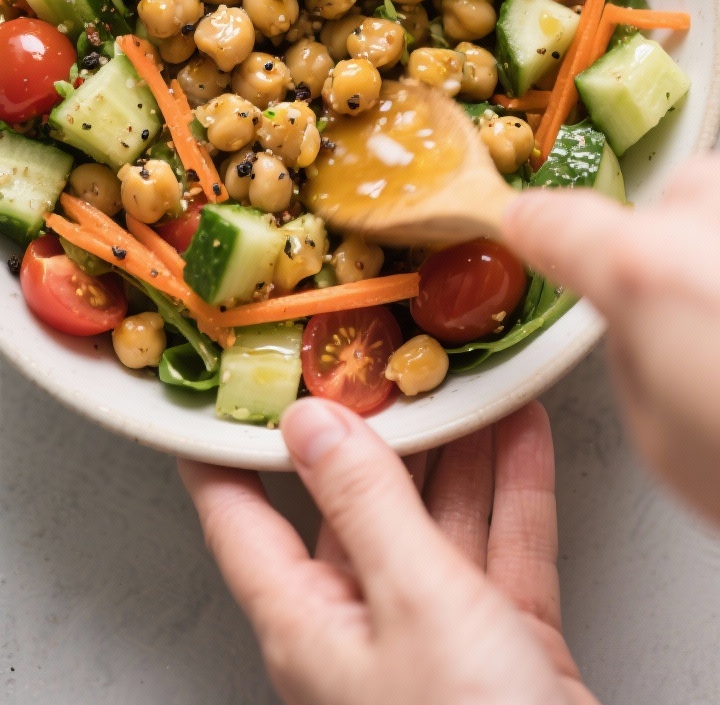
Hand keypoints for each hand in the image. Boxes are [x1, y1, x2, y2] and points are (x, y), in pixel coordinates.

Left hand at [180, 400, 596, 704]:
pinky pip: (501, 550)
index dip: (222, 451)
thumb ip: (364, 505)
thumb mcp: (413, 601)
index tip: (223, 386)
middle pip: (352, 508)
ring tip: (462, 381)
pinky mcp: (501, 647)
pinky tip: (519, 434)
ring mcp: (433, 639)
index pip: (238, 521)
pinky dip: (513, 489)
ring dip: (456, 450)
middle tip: (379, 360)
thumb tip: (310, 425)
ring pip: (434, 520)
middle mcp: (362, 630)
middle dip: (373, 433)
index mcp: (307, 627)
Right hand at [503, 151, 719, 523]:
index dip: (532, 229)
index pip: (555, 223)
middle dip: (665, 251)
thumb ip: (629, 355)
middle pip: (662, 204)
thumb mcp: (664, 442)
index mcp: (646, 271)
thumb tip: (633, 323)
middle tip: (695, 331)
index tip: (525, 227)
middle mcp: (715, 216)